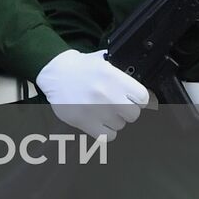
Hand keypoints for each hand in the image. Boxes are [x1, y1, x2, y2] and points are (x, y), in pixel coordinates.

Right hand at [35, 49, 149, 139]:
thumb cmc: (79, 68)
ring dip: (114, 120)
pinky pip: (107, 136)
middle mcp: (106, 94)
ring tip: (102, 110)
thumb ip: (122, 75)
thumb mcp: (103, 62)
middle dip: (127, 111)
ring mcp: (95, 110)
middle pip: (133, 114)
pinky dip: (105, 131)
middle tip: (117, 105)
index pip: (143, 98)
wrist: (55, 74)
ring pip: (120, 126)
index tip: (133, 99)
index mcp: (113, 77)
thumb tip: (141, 89)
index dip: (138, 99)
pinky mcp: (84, 122)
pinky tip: (99, 121)